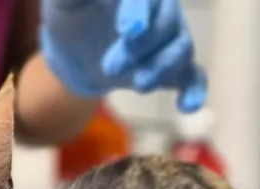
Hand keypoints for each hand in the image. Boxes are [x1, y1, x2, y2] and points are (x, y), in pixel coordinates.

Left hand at [40, 0, 206, 111]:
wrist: (77, 53)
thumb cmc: (72, 18)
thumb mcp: (64, 4)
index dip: (139, 11)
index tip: (127, 30)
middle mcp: (162, 11)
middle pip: (166, 24)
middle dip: (141, 48)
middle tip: (110, 68)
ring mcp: (170, 41)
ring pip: (181, 50)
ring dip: (161, 68)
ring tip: (138, 86)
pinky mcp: (173, 71)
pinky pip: (194, 78)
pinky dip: (194, 91)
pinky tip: (187, 106)